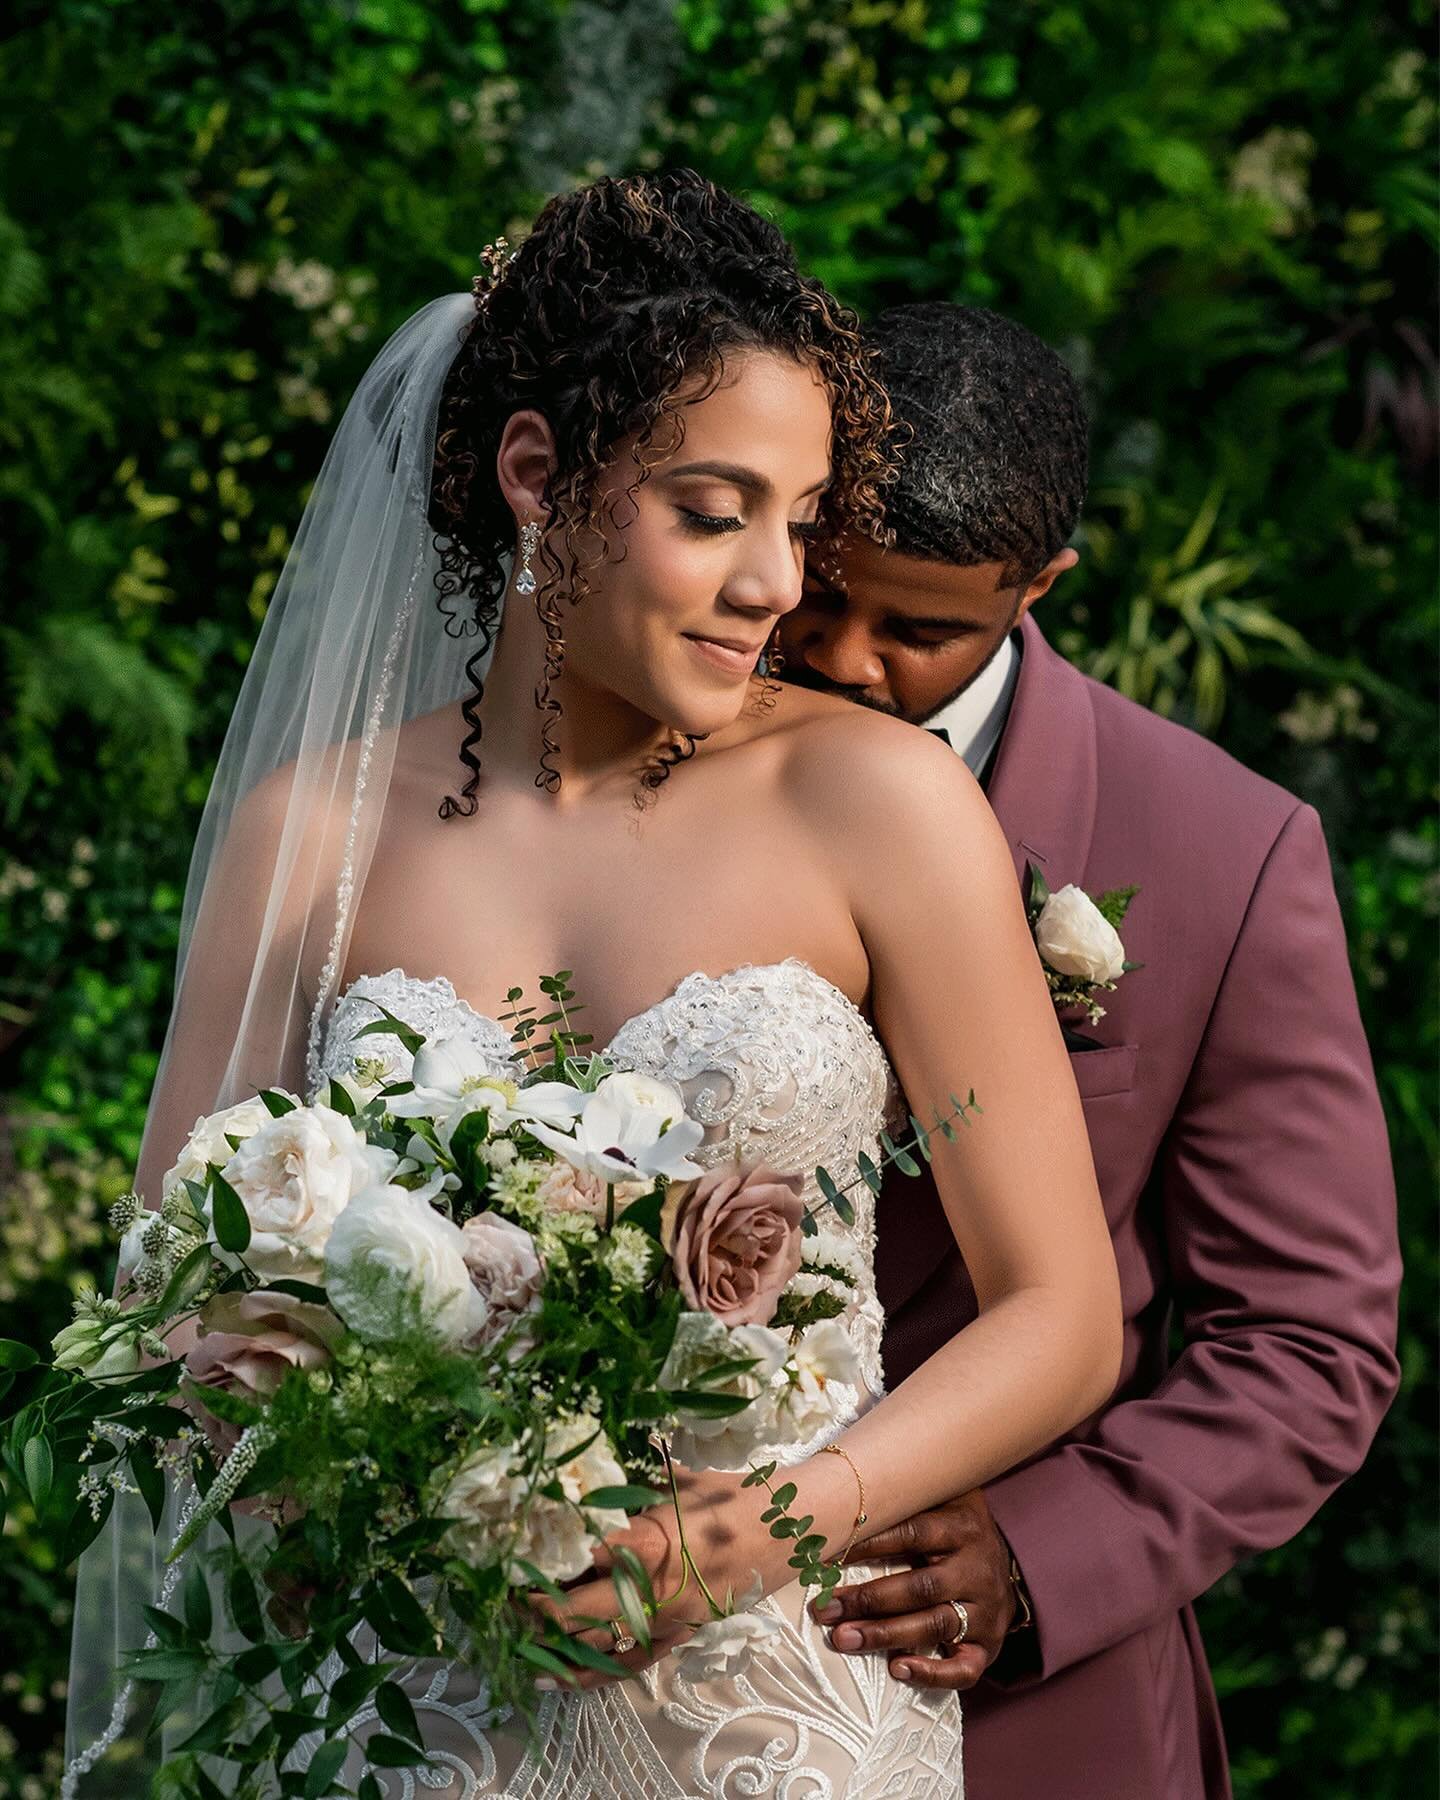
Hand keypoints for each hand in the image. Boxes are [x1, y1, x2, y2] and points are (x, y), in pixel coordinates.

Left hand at [528, 1466, 795, 1689]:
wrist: (791, 1527)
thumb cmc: (732, 1495)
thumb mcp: (678, 1480)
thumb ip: (633, 1484)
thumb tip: (588, 1470)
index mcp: (652, 1541)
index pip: (587, 1557)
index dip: (548, 1561)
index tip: (515, 1556)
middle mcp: (656, 1587)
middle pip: (584, 1609)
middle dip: (541, 1611)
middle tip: (507, 1601)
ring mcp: (670, 1617)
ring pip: (603, 1644)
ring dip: (559, 1648)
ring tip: (521, 1648)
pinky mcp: (683, 1633)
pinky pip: (632, 1662)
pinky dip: (595, 1672)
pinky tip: (563, 1675)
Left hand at [808, 1489, 1017, 1689]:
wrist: (1012, 1565)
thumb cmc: (957, 1530)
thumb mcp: (941, 1502)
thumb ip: (904, 1500)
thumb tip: (843, 1497)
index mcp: (960, 1528)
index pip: (912, 1533)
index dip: (869, 1545)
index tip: (828, 1557)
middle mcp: (975, 1570)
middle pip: (920, 1587)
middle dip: (868, 1600)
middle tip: (825, 1610)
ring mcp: (985, 1610)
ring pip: (934, 1625)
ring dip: (885, 1634)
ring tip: (843, 1638)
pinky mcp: (989, 1645)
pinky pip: (965, 1668)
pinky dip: (931, 1673)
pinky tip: (897, 1670)